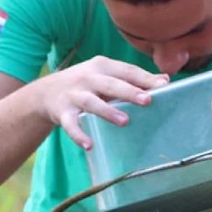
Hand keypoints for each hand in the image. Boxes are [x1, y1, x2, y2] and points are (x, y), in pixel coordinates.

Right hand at [34, 56, 167, 149]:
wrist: (45, 92)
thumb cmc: (86, 84)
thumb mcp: (105, 75)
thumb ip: (132, 78)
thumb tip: (165, 81)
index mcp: (101, 66)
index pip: (125, 70)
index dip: (144, 78)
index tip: (163, 85)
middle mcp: (87, 78)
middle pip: (110, 84)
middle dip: (128, 91)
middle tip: (147, 100)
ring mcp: (73, 95)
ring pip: (91, 103)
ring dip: (107, 111)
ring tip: (124, 121)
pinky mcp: (62, 112)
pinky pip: (71, 125)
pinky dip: (79, 135)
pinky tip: (89, 145)